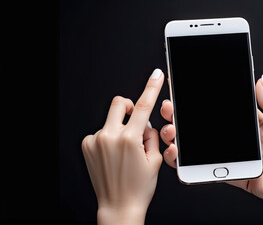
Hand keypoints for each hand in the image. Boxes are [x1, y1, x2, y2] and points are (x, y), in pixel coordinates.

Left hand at [82, 69, 163, 224]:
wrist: (118, 205)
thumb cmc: (138, 187)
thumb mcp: (155, 159)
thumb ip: (152, 135)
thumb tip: (145, 123)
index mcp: (129, 140)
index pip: (144, 106)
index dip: (152, 87)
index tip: (156, 75)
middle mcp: (109, 137)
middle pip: (120, 103)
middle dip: (129, 107)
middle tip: (135, 119)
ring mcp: (95, 141)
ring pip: (111, 119)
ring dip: (120, 127)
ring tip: (124, 149)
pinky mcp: (87, 145)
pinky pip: (101, 131)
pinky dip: (109, 137)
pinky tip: (113, 155)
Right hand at [160, 75, 262, 207]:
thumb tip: (259, 80)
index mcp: (251, 125)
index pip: (222, 109)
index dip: (204, 100)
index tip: (186, 89)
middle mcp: (238, 140)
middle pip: (206, 127)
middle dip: (184, 117)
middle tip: (170, 109)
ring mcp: (233, 157)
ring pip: (202, 148)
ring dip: (182, 140)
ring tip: (170, 132)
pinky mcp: (233, 174)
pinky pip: (208, 170)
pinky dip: (191, 166)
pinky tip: (178, 157)